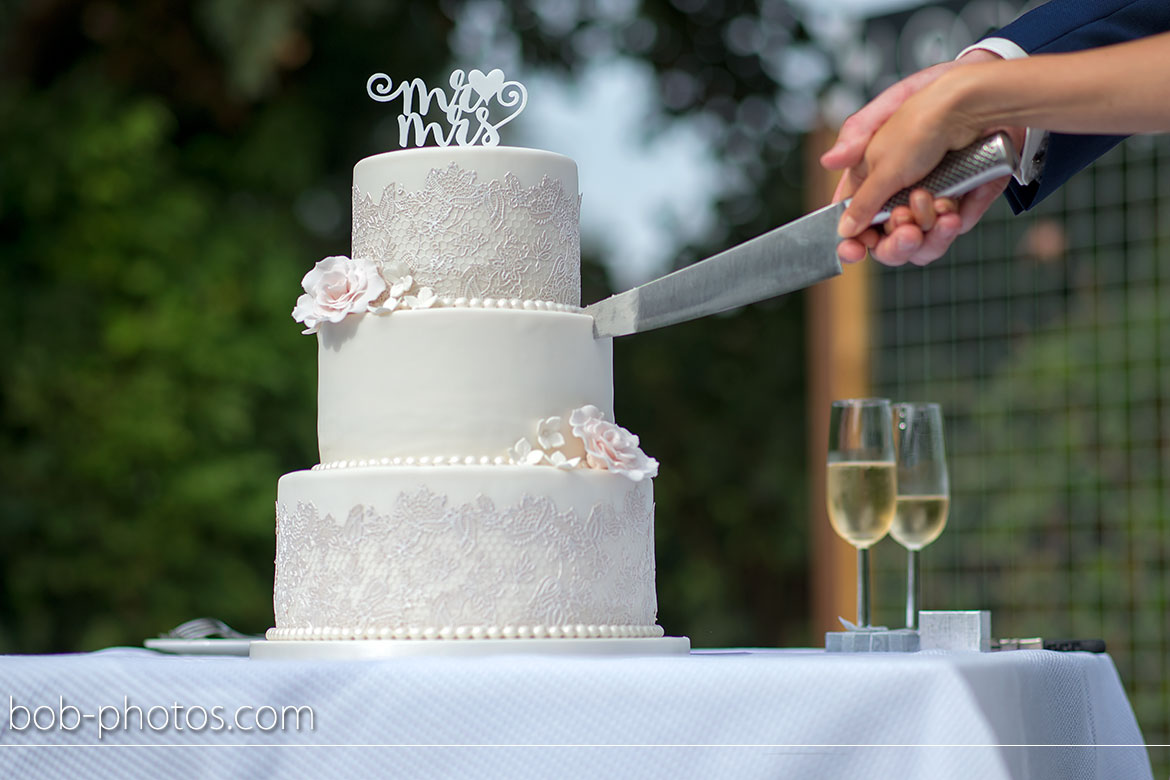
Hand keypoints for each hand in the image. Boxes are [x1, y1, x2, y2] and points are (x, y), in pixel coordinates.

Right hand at [822, 50, 1013, 265]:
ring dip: (927, 229)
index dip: (852, 240)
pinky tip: (954, 208)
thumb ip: (860, 197)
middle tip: (908, 231)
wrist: (974, 104)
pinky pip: (950, 230)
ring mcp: (929, 197)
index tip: (854, 251)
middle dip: (897, 240)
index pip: (855, 220)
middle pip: (888, 238)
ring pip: (921, 240)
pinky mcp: (959, 200)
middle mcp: (899, 191)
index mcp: (871, 179)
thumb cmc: (921, 121)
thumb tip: (842, 224)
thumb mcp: (880, 160)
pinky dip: (951, 223)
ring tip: (940, 207)